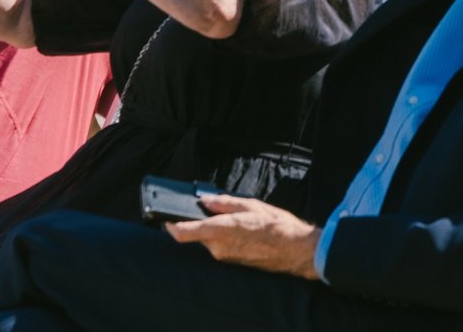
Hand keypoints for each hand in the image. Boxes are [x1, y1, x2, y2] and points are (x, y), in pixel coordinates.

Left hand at [168, 195, 321, 279]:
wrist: (295, 249)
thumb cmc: (276, 225)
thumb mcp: (250, 205)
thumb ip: (224, 203)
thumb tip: (205, 201)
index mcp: (220, 230)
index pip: (183, 233)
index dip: (171, 225)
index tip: (166, 218)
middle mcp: (218, 247)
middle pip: (198, 233)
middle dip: (204, 222)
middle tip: (219, 209)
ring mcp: (224, 257)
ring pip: (210, 240)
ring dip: (218, 229)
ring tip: (240, 220)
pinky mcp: (232, 262)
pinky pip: (221, 247)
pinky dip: (226, 238)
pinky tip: (245, 231)